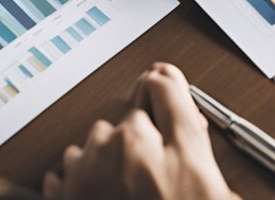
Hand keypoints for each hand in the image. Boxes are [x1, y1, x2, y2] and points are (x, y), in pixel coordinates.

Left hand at [43, 63, 238, 199]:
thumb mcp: (211, 191)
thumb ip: (198, 151)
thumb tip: (191, 129)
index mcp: (170, 146)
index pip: (167, 88)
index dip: (168, 87)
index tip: (164, 85)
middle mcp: (126, 146)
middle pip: (131, 119)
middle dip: (140, 140)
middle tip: (152, 173)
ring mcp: (90, 168)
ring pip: (95, 142)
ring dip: (106, 159)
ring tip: (123, 192)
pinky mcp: (63, 193)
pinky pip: (66, 170)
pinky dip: (78, 181)